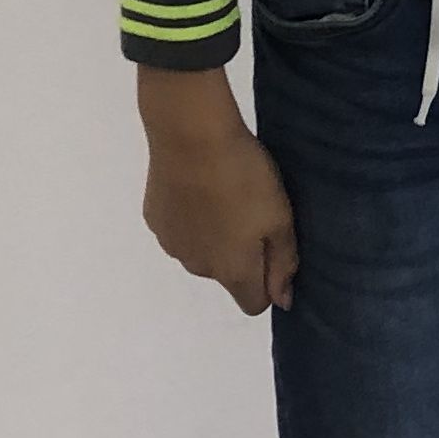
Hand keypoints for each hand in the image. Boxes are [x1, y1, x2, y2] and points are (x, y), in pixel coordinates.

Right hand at [137, 68, 300, 312]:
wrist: (190, 134)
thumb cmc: (244, 176)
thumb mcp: (280, 216)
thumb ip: (284, 263)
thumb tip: (281, 301)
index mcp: (233, 270)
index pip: (253, 303)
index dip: (269, 283)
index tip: (273, 247)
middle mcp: (198, 267)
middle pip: (227, 275)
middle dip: (241, 253)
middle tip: (251, 209)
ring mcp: (172, 244)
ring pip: (201, 251)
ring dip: (213, 234)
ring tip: (221, 192)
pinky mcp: (154, 219)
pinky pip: (179, 229)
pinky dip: (190, 216)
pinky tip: (195, 185)